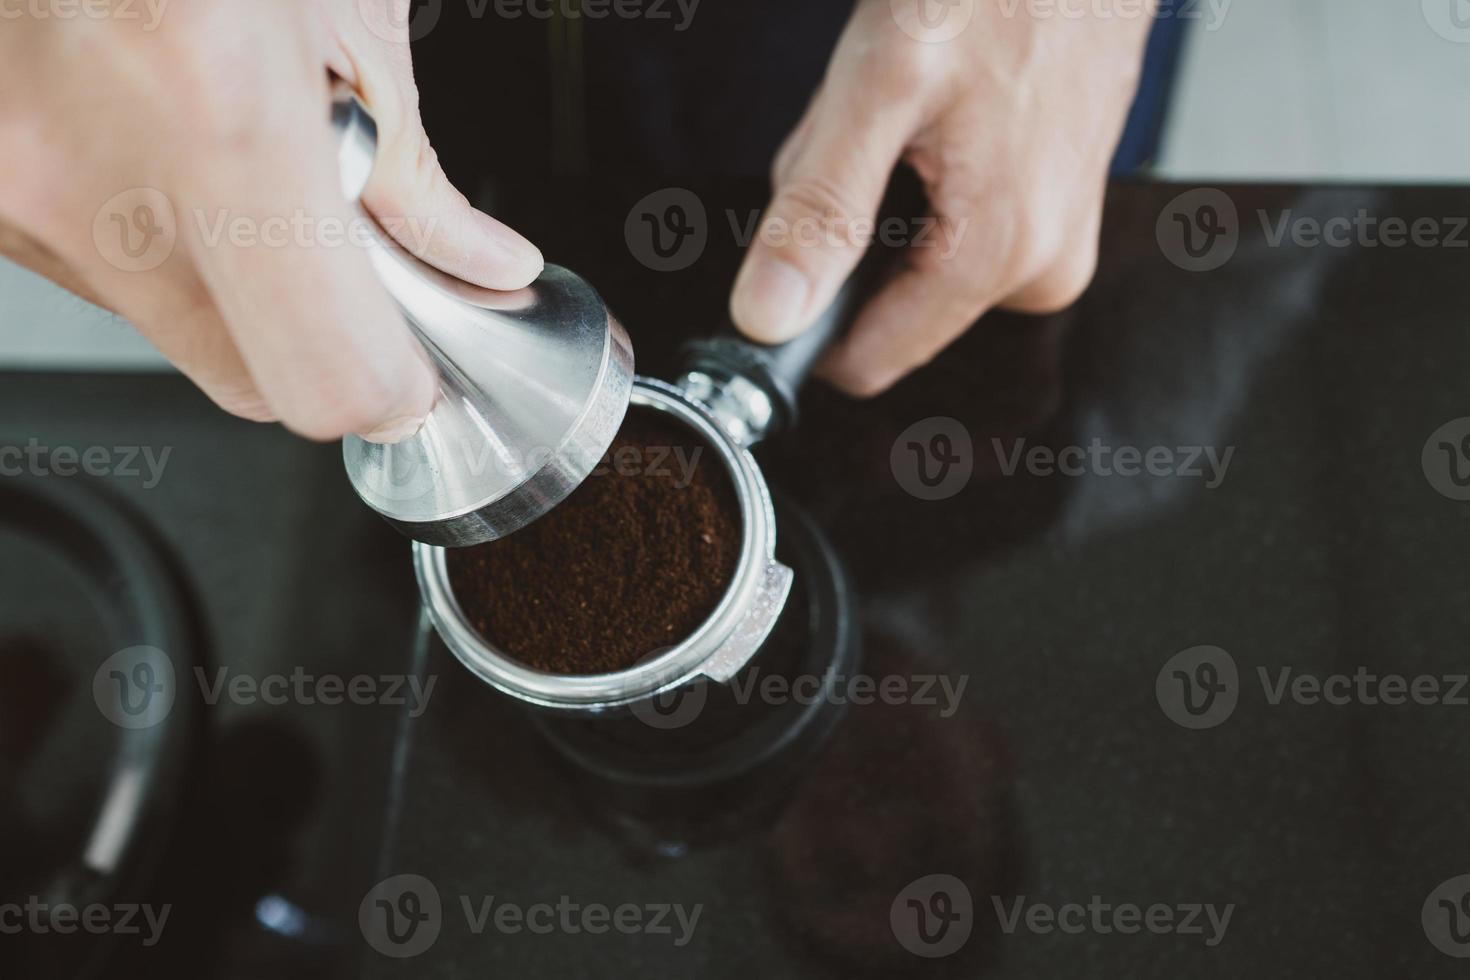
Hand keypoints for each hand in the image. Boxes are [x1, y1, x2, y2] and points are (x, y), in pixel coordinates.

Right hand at [0, 0, 541, 441]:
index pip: (327, 374)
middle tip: (355, 265)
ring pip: (175, 328)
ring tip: (246, 159)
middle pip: (251, 377)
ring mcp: (10, 189)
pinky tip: (172, 144)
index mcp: (215, 107)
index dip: (392, 387)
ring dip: (238, 280)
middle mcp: (86, 170)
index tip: (417, 365)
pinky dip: (162, 237)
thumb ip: (420, 175)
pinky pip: (103, 268)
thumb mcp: (350, 15)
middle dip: (320, 338)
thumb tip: (484, 265)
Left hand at [729, 0, 1152, 395]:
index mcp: (1000, 253)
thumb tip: (769, 314)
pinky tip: (941, 112)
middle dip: (852, 233)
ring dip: (887, 199)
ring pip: (917, 261)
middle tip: (867, 132)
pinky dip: (925, 177)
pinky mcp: (1059, 210)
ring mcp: (1057, 240)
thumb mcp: (877, 87)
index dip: (808, 322)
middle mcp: (1042, 265)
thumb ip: (819, 210)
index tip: (791, 249)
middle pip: (887, 303)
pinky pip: (960, 226)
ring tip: (910, 112)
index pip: (868, 361)